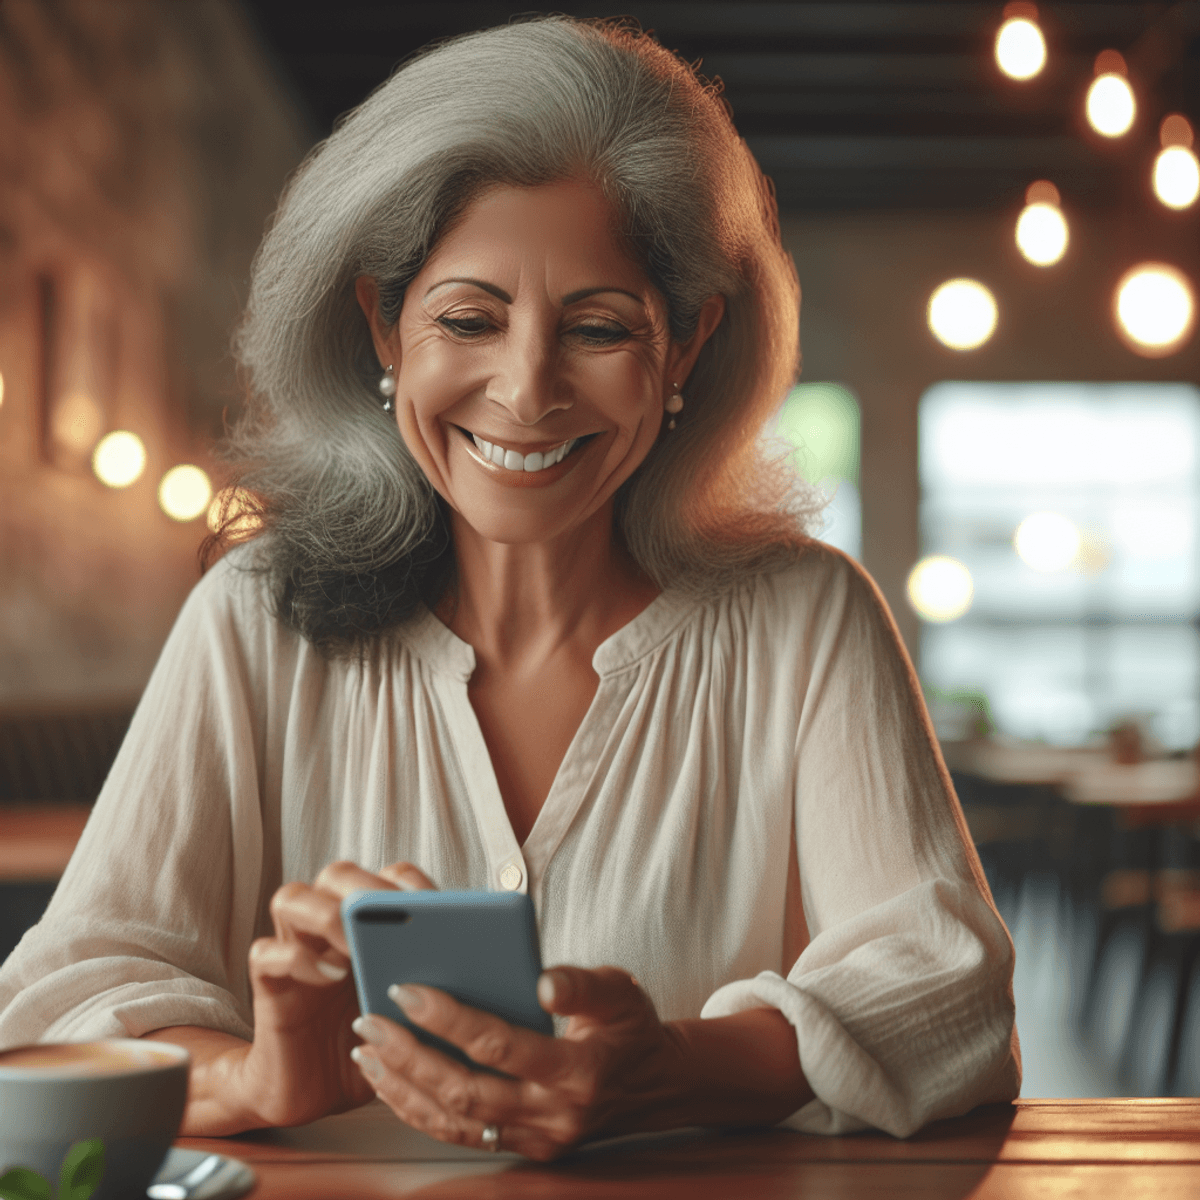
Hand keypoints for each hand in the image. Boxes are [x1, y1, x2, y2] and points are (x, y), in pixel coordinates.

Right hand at [232, 859, 437, 1129]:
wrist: (315, 1090)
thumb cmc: (374, 1043)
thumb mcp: (415, 1014)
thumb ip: (438, 984)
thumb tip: (488, 970)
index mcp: (373, 925)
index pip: (389, 877)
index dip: (411, 885)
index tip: (435, 908)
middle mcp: (332, 928)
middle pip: (338, 875)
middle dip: (364, 886)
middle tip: (386, 916)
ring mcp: (297, 950)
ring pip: (292, 898)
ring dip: (324, 913)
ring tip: (353, 943)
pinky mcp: (269, 985)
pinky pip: (266, 953)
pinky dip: (296, 958)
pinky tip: (328, 976)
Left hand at [348, 965, 689, 1160]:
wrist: (653, 1084)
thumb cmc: (628, 1026)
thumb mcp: (621, 990)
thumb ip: (581, 984)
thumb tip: (542, 981)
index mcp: (576, 1072)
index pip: (499, 1046)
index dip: (449, 1019)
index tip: (406, 989)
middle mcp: (552, 1115)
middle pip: (465, 1090)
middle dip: (410, 1055)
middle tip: (370, 1020)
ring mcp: (535, 1139)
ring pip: (454, 1121)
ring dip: (403, 1087)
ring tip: (367, 1050)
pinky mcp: (522, 1149)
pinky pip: (460, 1135)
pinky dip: (419, 1110)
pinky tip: (391, 1081)